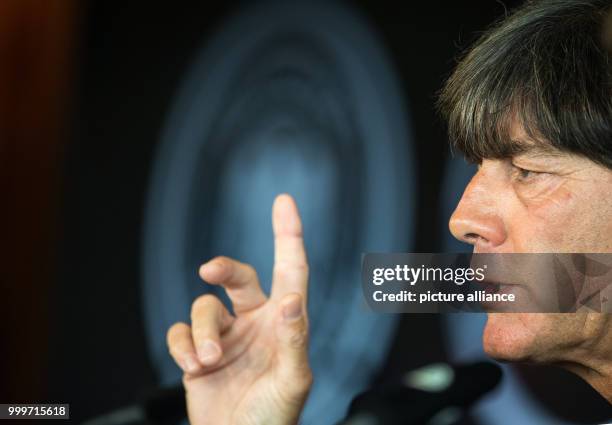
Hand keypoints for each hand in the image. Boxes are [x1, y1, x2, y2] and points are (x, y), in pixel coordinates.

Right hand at [166, 194, 312, 424]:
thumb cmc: (274, 416)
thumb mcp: (292, 381)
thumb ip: (293, 340)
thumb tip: (293, 299)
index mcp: (284, 322)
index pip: (290, 270)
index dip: (288, 235)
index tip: (284, 201)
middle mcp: (255, 321)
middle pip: (239, 276)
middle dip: (224, 268)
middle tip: (209, 270)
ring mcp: (225, 336)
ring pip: (204, 307)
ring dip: (203, 331)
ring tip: (207, 360)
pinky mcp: (197, 351)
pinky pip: (181, 331)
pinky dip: (182, 345)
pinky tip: (193, 366)